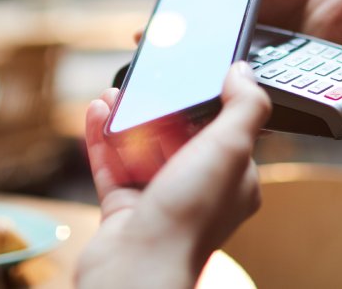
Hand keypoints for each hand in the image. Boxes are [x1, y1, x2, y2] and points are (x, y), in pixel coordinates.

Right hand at [77, 62, 270, 288]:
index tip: (188, 77)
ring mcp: (158, 201)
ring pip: (141, 148)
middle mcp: (197, 192)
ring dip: (126, 117)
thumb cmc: (188, 217)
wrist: (137, 268)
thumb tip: (244, 73)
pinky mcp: (124, 209)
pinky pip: (112, 166)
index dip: (205, 103)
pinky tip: (96, 113)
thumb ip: (244, 107)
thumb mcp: (229, 149)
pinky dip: (103, 138)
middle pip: (177, 137)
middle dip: (157, 106)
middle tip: (143, 80)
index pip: (223, 132)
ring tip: (112, 93)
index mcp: (232, 182)